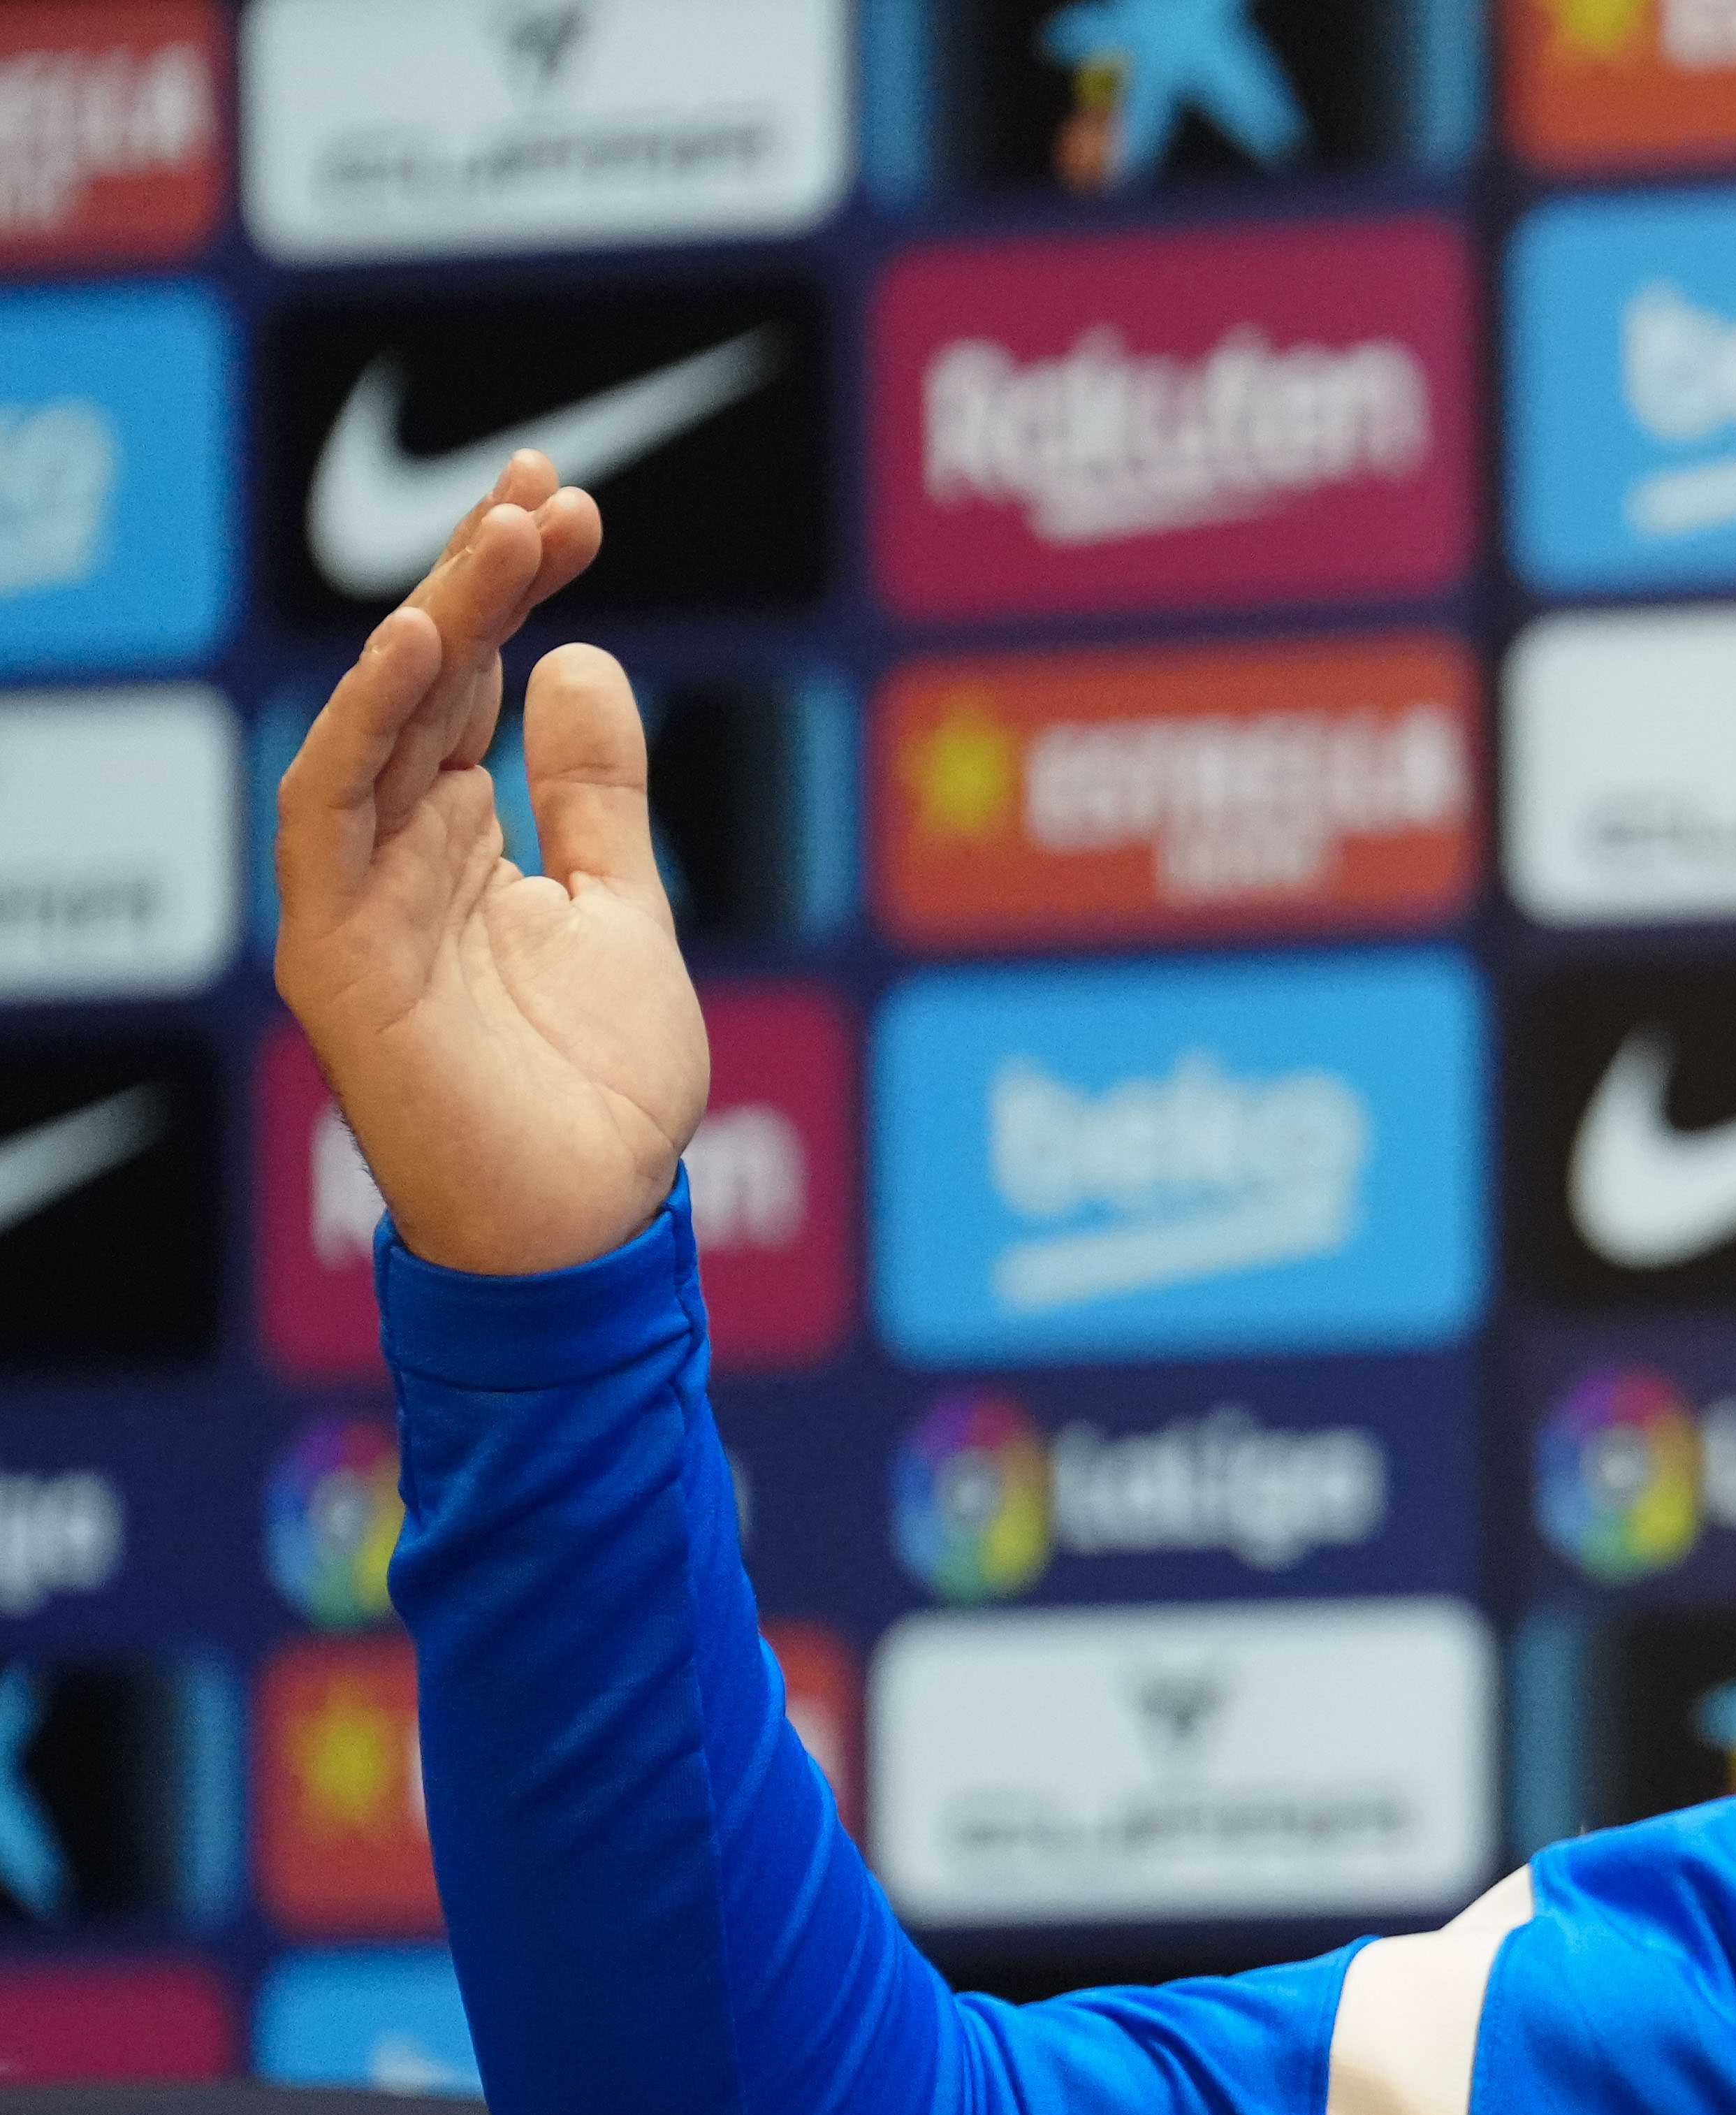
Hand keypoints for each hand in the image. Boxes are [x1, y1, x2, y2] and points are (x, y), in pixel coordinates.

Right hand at [270, 451, 705, 1276]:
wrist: (583, 1223)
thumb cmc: (595, 1089)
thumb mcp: (622, 911)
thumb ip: (595, 795)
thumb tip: (586, 659)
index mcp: (460, 832)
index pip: (474, 677)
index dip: (515, 586)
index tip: (567, 506)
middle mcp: (397, 846)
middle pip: (424, 678)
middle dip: (482, 575)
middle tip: (539, 489)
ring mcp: (359, 892)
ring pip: (379, 724)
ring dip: (434, 623)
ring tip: (497, 537)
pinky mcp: (334, 945)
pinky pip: (332, 811)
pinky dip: (365, 722)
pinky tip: (411, 644)